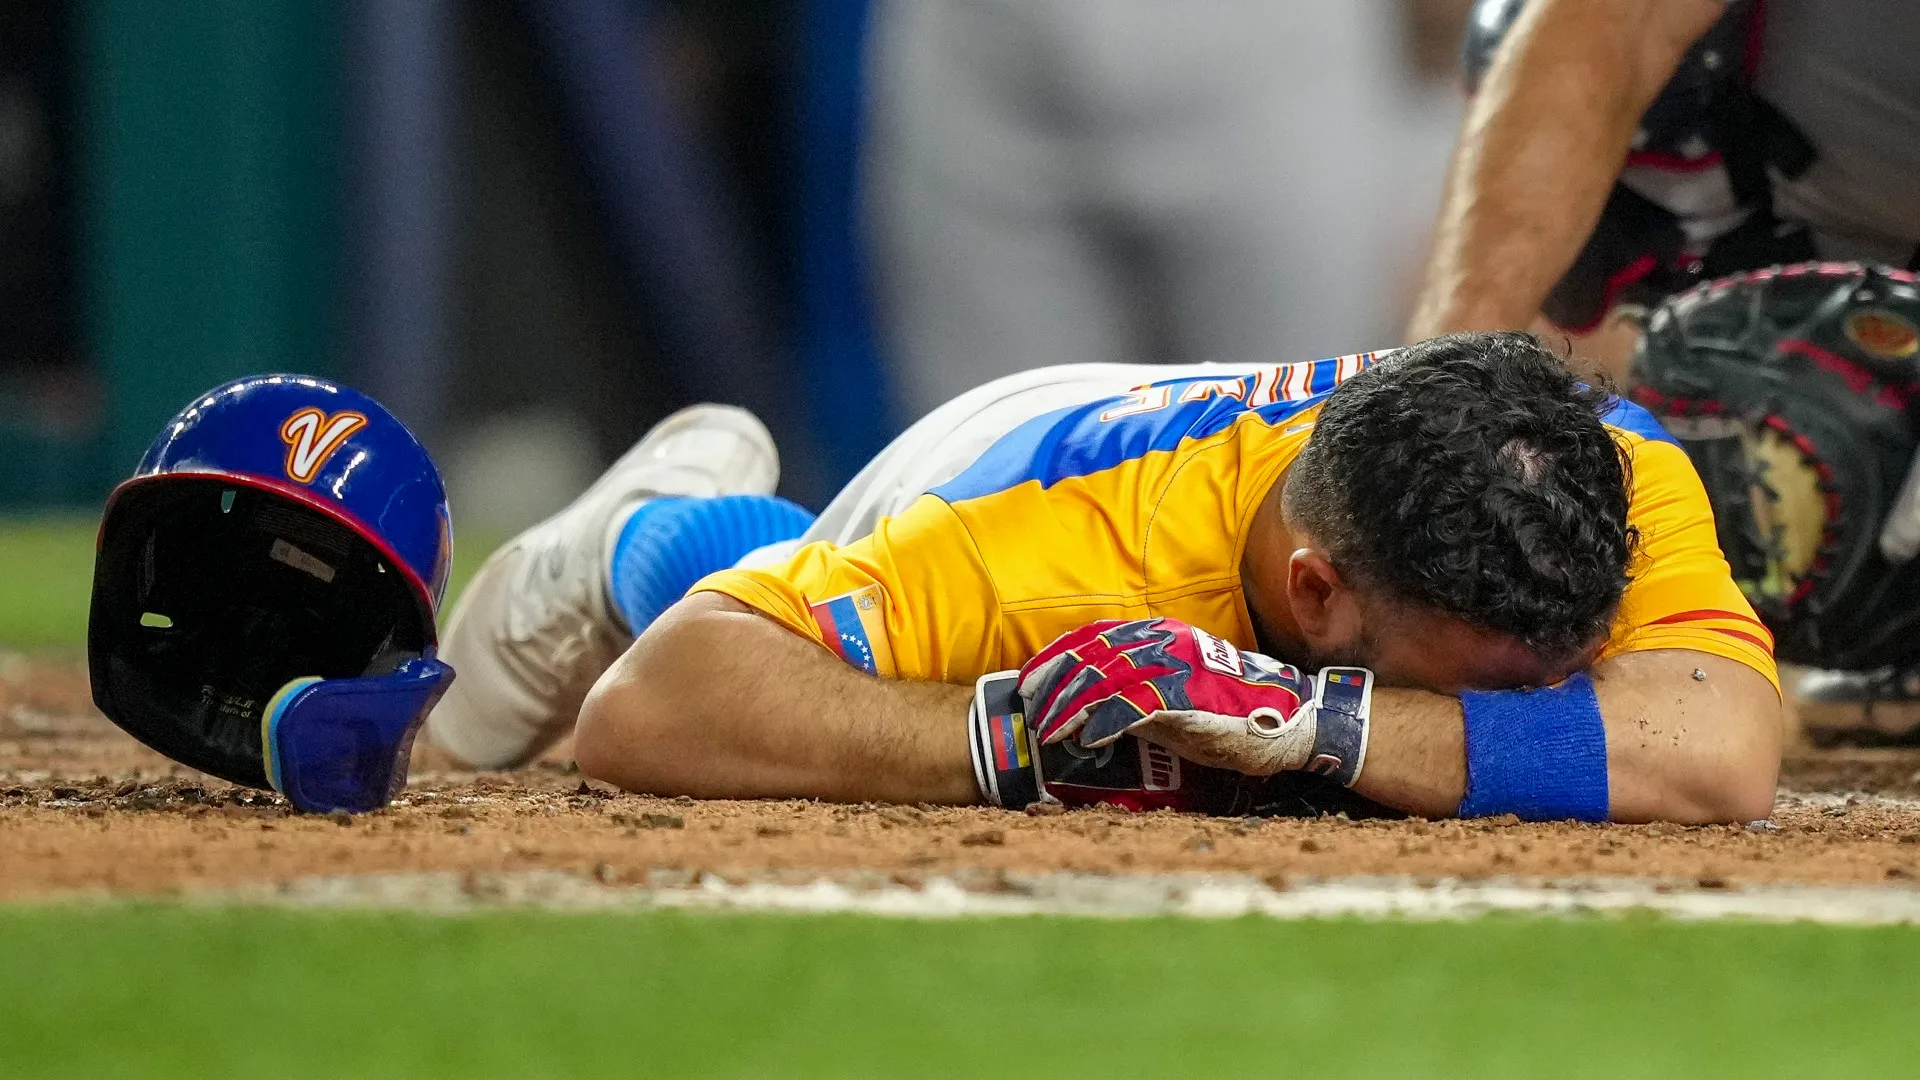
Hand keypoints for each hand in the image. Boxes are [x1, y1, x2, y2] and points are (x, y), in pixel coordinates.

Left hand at [1015, 619, 1372, 783]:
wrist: (1296, 719)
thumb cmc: (1236, 713)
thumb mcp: (1178, 699)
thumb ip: (1140, 698)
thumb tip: (1094, 714)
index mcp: (1161, 637)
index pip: (1095, 638)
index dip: (1058, 657)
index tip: (1030, 679)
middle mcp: (1165, 646)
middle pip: (1092, 656)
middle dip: (1053, 683)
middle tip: (1027, 706)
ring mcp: (1177, 670)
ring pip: (1105, 680)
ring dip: (1069, 707)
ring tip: (1047, 729)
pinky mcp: (1189, 699)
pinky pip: (1135, 707)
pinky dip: (1103, 722)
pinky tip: (1084, 739)